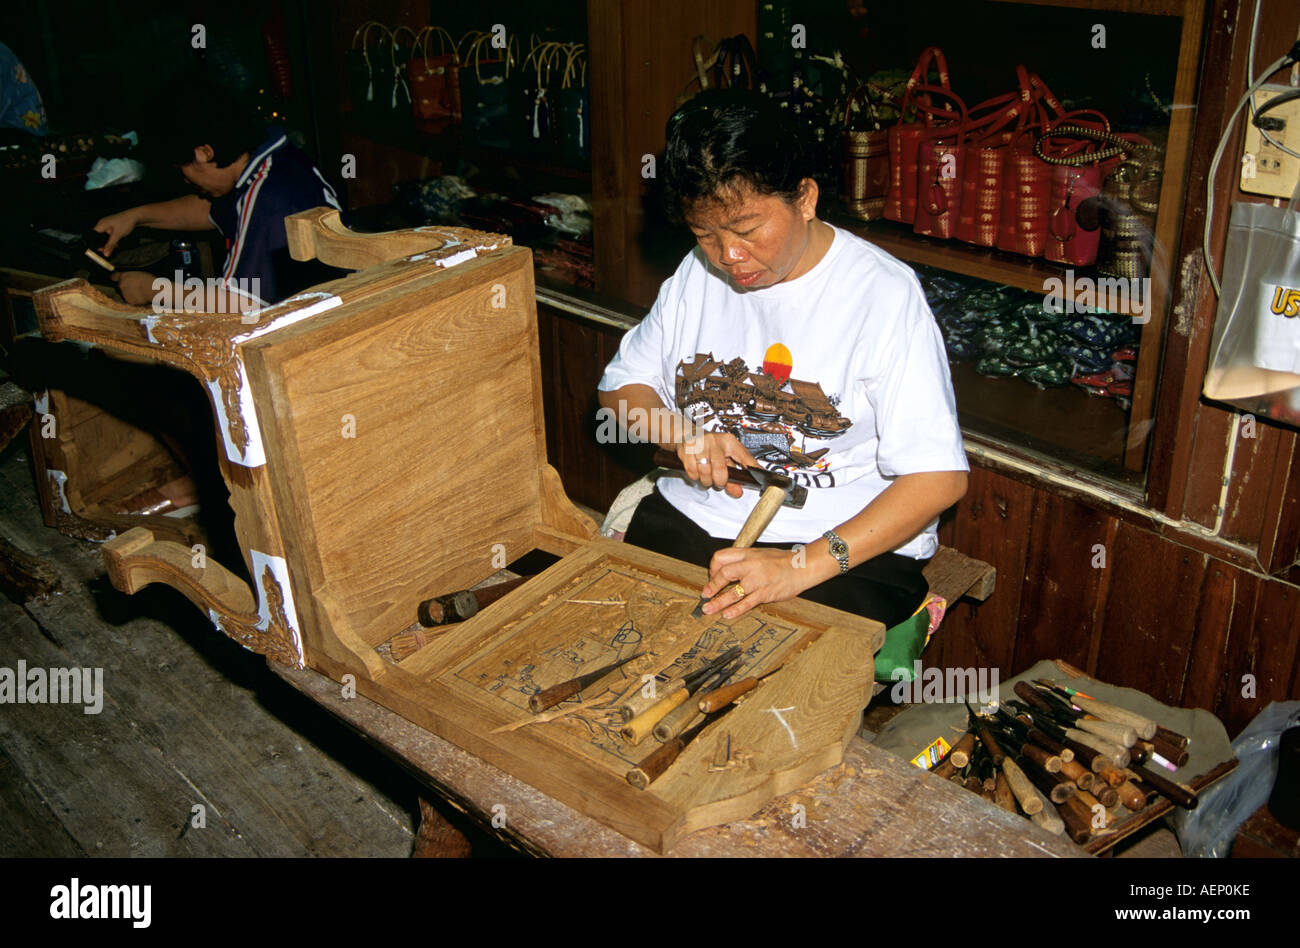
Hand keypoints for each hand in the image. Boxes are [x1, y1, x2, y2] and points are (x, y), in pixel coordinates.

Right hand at [93, 208, 138, 255]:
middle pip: (98, 237)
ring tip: (116, 245)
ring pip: (105, 236)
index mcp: (101, 224)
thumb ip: (110, 245)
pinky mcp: (112, 226)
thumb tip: (105, 254)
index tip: (101, 250)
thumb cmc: (126, 222)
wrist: (136, 216)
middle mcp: (102, 224)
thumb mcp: (117, 235)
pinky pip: (109, 234)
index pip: (93, 236)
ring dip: (109, 242)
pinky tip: (117, 242)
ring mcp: (107, 224)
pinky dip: (113, 239)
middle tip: (109, 250)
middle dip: (104, 244)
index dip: (96, 244)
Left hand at [111, 270, 158, 305]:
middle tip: (133, 287)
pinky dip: (133, 299)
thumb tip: (129, 279)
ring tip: (138, 293)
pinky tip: (140, 297)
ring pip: (123, 294)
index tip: (112, 279)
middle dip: (123, 287)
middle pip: (118, 286)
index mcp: (123, 276)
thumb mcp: (138, 274)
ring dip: (128, 294)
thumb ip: (130, 276)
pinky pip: (128, 300)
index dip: (113, 278)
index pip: (113, 277)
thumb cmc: (149, 280)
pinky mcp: (128, 301)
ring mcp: (124, 293)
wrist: (154, 290)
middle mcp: (121, 285)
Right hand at [677, 431, 757, 498]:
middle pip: (720, 470)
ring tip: (706, 474)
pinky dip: (695, 476)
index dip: (752, 467)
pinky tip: (697, 470)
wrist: (686, 434)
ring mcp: (700, 444)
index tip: (759, 476)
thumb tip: (738, 492)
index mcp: (728, 441)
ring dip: (706, 480)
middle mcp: (715, 441)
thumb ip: (733, 475)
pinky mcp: (686, 449)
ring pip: (705, 473)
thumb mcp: (723, 457)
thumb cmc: (708, 447)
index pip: (744, 456)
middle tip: (717, 481)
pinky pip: (692, 472)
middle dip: (719, 481)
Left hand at [699, 547, 814, 619]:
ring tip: (708, 609)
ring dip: (718, 602)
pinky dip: (735, 610)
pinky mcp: (765, 593)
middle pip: (724, 573)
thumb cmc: (782, 561)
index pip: (721, 557)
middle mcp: (750, 566)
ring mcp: (757, 580)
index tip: (712, 577)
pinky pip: (747, 603)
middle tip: (705, 595)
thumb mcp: (759, 553)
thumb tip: (727, 571)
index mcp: (747, 554)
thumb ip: (743, 560)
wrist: (802, 566)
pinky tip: (727, 614)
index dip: (713, 568)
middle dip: (712, 586)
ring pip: (733, 593)